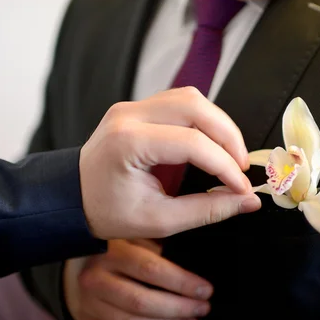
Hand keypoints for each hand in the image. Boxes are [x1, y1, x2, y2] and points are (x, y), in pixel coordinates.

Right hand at [64, 238, 212, 319]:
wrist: (77, 260)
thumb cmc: (118, 245)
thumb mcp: (137, 232)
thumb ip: (160, 242)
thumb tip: (196, 254)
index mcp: (112, 252)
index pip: (151, 270)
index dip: (182, 283)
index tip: (206, 290)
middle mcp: (96, 278)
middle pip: (141, 303)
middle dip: (179, 309)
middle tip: (202, 309)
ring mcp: (88, 303)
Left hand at [79, 87, 261, 239]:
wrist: (71, 198)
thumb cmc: (108, 212)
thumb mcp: (159, 220)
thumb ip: (207, 210)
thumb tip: (248, 201)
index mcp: (128, 143)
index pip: (192, 143)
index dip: (225, 165)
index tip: (242, 188)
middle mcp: (129, 115)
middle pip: (195, 107)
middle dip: (228, 136)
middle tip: (242, 167)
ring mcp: (132, 107)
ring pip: (191, 98)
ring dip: (218, 124)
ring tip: (231, 156)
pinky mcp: (138, 107)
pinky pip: (180, 101)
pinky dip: (204, 120)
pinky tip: (211, 143)